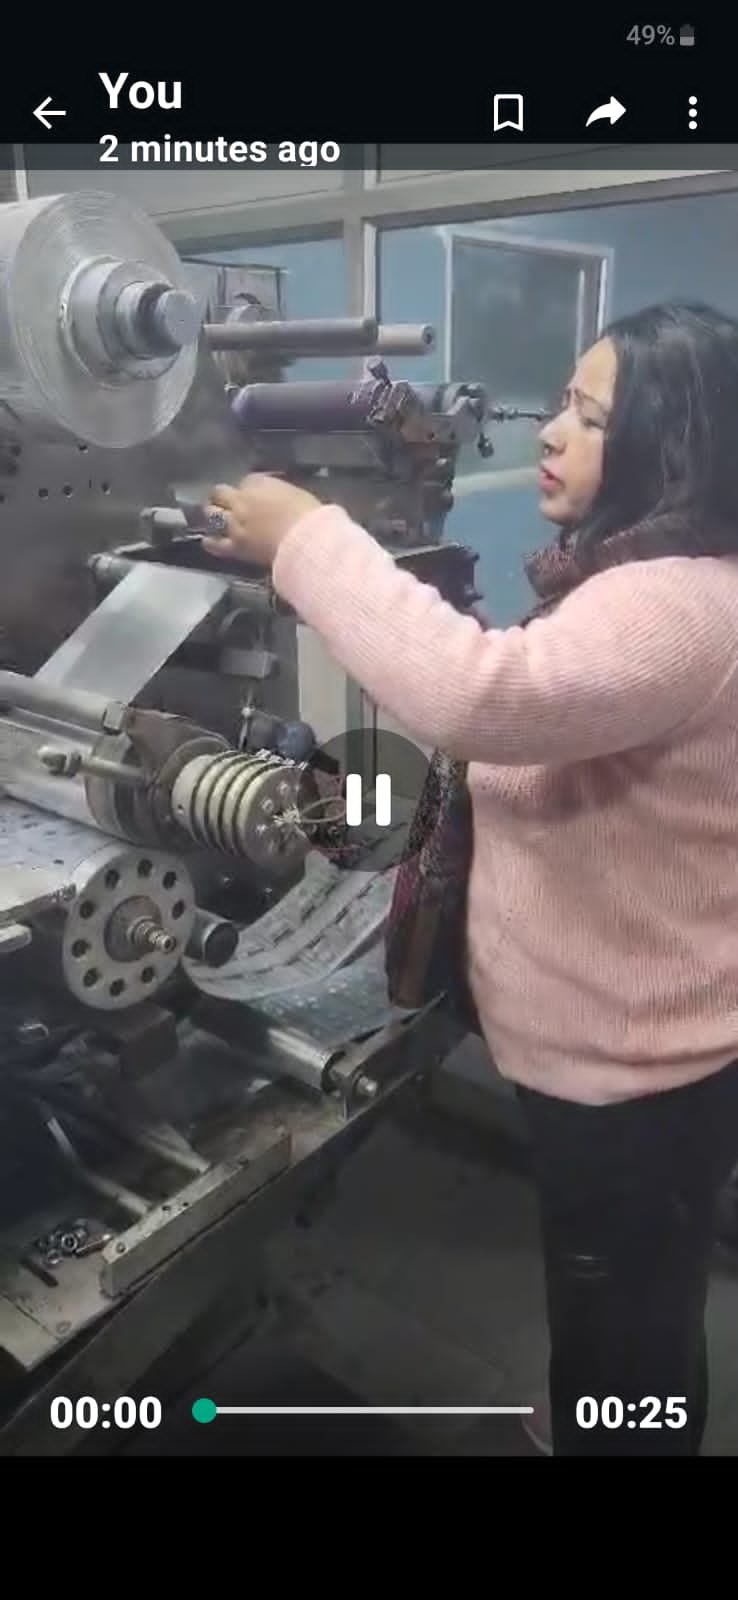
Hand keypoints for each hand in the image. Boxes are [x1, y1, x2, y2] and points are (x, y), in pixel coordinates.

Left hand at [202, 473, 320, 564]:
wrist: (305, 540)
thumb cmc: (309, 516)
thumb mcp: (296, 494)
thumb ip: (281, 494)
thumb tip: (279, 498)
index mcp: (259, 483)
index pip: (246, 481)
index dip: (249, 489)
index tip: (254, 495)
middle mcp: (241, 500)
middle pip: (221, 492)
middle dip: (222, 496)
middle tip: (224, 501)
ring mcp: (235, 523)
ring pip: (212, 513)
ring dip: (213, 514)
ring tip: (215, 517)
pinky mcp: (235, 546)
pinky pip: (215, 543)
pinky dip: (211, 541)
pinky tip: (208, 541)